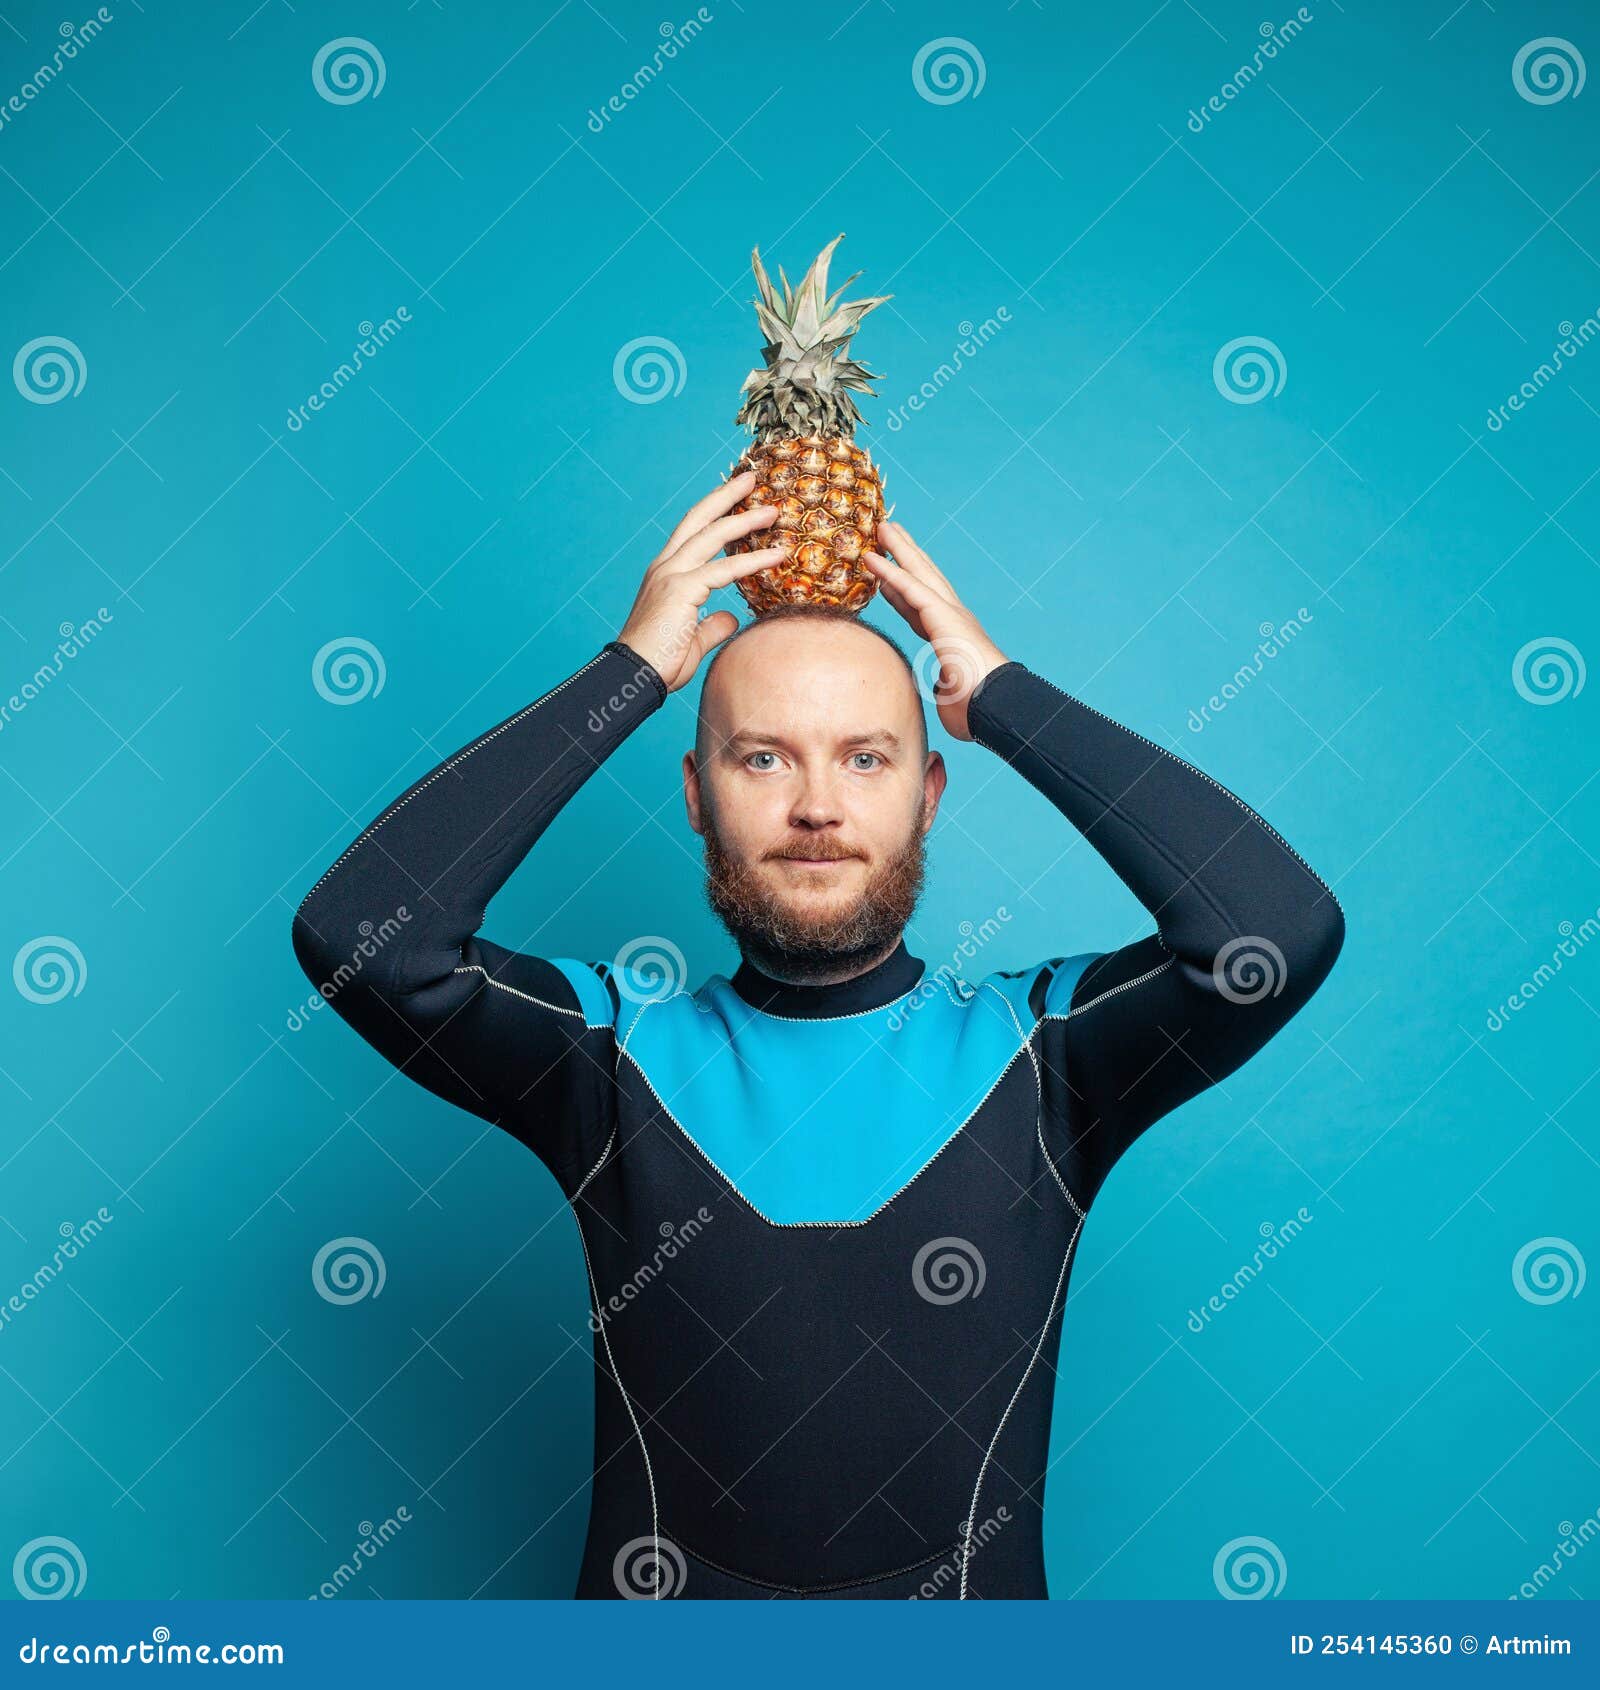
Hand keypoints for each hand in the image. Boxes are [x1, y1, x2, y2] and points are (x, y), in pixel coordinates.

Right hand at [616, 472, 784, 692]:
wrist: (633, 678)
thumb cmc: (658, 664)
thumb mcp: (692, 640)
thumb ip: (712, 625)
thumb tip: (730, 618)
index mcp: (665, 573)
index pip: (691, 533)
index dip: (714, 512)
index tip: (738, 497)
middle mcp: (665, 567)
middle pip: (699, 519)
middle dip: (726, 496)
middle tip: (751, 477)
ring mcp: (671, 575)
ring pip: (712, 535)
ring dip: (745, 519)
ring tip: (773, 510)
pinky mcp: (680, 590)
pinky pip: (725, 570)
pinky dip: (753, 560)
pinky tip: (777, 555)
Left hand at [863, 520, 1008, 740]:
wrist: (996, 707)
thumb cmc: (978, 709)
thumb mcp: (951, 697)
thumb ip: (943, 687)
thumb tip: (939, 687)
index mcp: (951, 638)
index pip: (919, 609)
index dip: (900, 591)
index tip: (883, 579)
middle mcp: (952, 619)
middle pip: (922, 579)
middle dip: (904, 556)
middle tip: (887, 534)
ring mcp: (949, 613)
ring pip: (918, 572)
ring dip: (898, 549)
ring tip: (881, 527)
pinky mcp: (942, 615)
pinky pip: (909, 587)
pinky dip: (889, 570)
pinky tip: (872, 557)